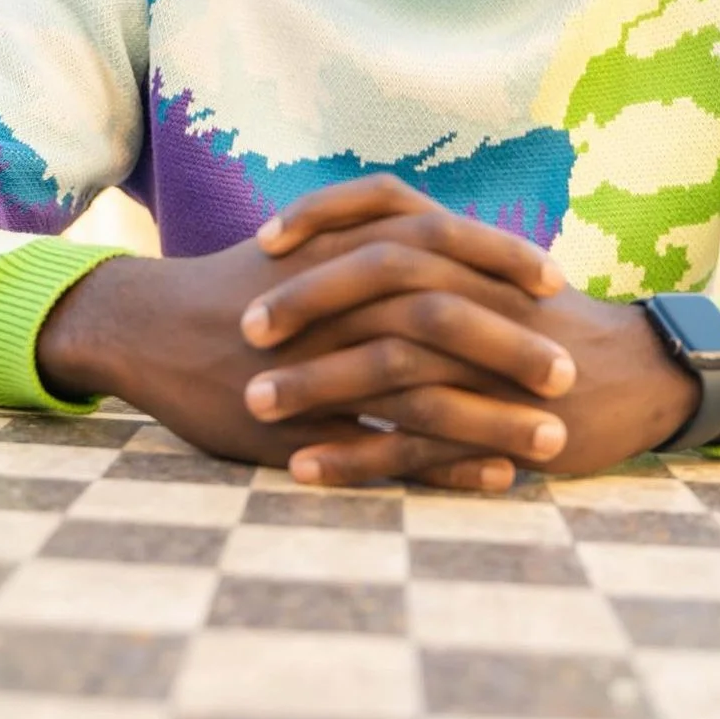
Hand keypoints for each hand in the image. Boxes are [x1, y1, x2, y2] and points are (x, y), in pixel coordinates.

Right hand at [36, 217, 569, 487]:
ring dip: (492, 413)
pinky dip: (442, 462)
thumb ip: (371, 239)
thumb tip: (444, 240)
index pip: (440, 241)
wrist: (150, 324)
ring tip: (550, 439)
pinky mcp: (300, 419)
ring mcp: (317, 361)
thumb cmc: (239, 285)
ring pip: (420, 385)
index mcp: (343, 248)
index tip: (557, 281)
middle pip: (441, 312)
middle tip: (569, 371)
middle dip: (513, 341)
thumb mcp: (310, 245)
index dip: (503, 259)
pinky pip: (382, 443)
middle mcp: (335, 298)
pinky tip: (491, 479)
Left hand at [247, 175, 704, 484]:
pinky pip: (413, 441)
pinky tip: (303, 466)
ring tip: (257, 404)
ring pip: (390, 361)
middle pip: (379, 278)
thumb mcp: (493, 272)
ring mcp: (488, 358)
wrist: (639, 376)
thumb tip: (355, 240)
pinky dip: (355, 454)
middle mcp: (478, 290)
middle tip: (244, 327)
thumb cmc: (548, 324)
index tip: (264, 237)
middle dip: (304, 301)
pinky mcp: (497, 424)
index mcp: (471, 249)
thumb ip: (432, 254)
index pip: (389, 205)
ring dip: (317, 384)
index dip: (323, 213)